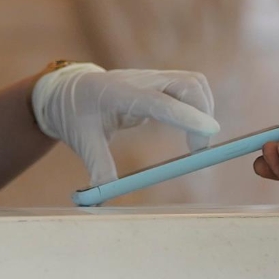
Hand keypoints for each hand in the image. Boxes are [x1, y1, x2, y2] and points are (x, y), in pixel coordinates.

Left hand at [30, 64, 216, 186]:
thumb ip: (98, 167)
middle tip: (199, 150)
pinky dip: (199, 106)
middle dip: (202, 113)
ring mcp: (152, 77)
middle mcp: (140, 80)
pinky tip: (191, 129)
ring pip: (192, 82)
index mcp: (117, 93)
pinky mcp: (159, 81)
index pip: (158, 101)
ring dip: (204, 108)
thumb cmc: (75, 115)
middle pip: (185, 84)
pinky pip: (189, 86)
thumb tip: (105, 200)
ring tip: (196, 142)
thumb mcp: (82, 142)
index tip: (210, 131)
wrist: (68, 90)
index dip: (185, 115)